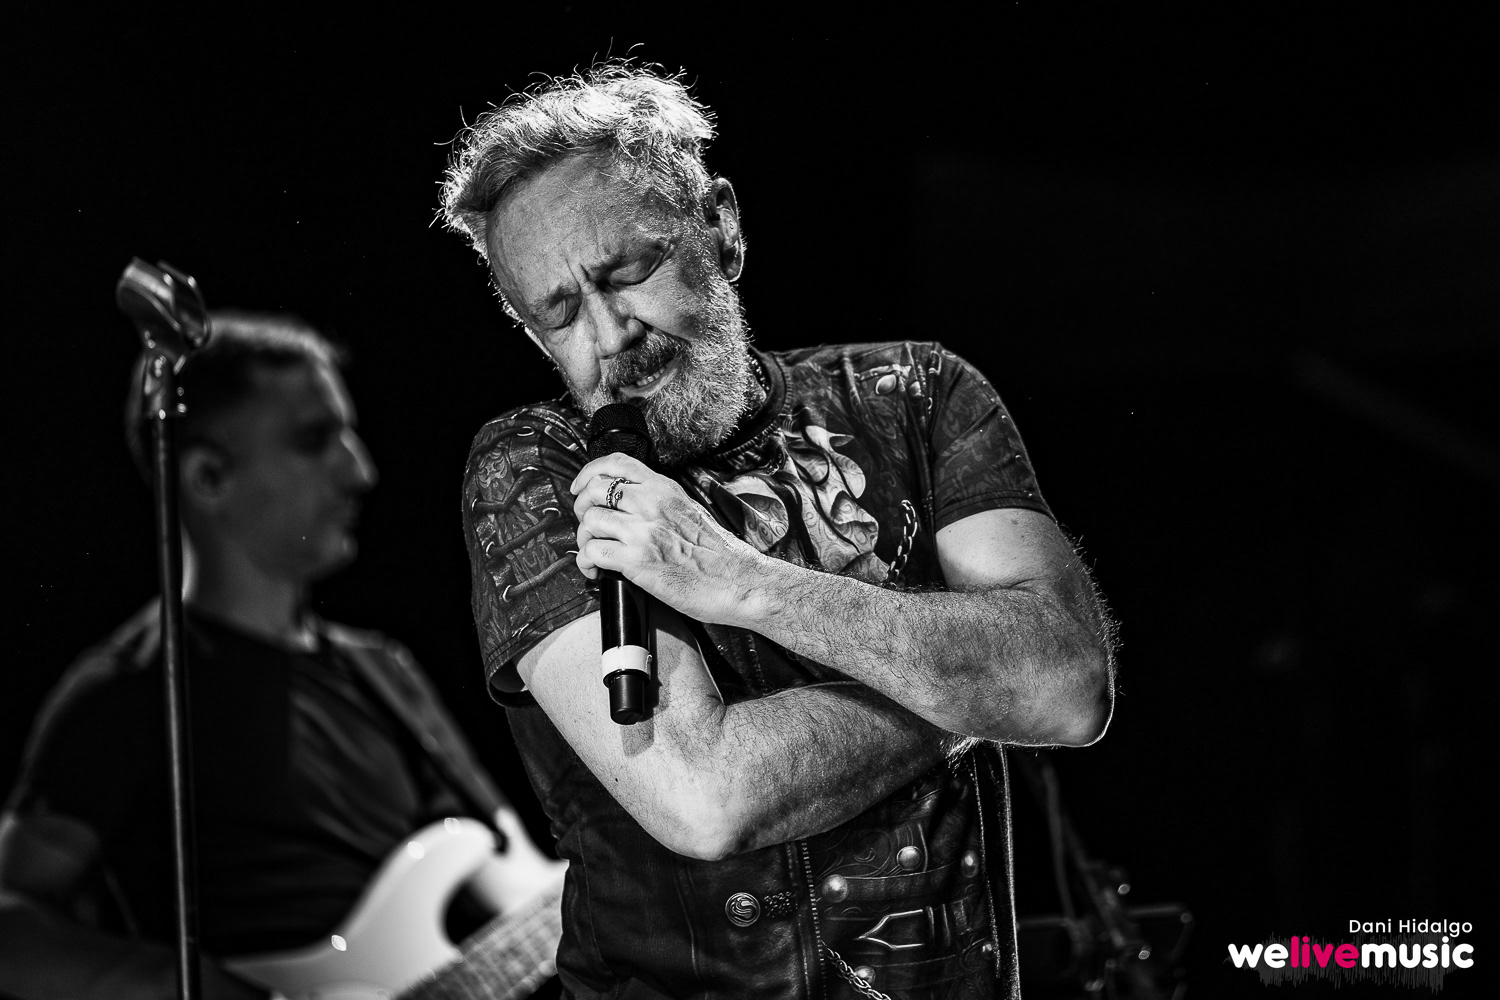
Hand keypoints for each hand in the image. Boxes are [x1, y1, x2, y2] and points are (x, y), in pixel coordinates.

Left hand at [570, 452, 767, 626]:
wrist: (739, 582)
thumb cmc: (721, 555)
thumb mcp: (691, 511)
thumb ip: (661, 504)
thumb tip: (633, 506)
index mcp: (665, 490)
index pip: (617, 464)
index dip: (589, 473)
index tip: (581, 488)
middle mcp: (651, 504)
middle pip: (594, 491)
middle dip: (582, 509)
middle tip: (589, 526)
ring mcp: (643, 531)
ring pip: (589, 521)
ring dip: (584, 539)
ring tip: (594, 552)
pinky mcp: (637, 561)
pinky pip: (592, 552)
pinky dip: (586, 562)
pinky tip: (594, 570)